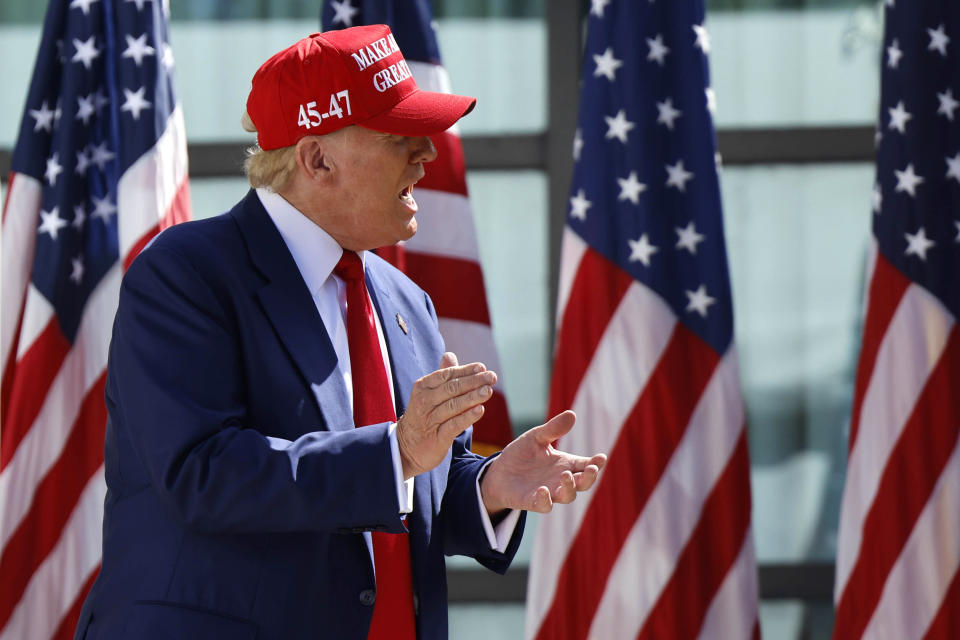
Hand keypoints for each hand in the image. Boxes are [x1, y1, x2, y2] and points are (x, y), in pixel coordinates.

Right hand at [397, 352, 496, 478]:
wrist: (407, 448)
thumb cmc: (423, 416)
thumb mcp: (428, 394)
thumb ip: (442, 376)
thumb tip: (450, 355)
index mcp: (423, 387)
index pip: (446, 375)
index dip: (465, 370)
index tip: (482, 367)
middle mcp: (424, 402)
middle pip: (451, 388)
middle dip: (473, 381)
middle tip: (492, 377)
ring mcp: (429, 420)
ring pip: (453, 405)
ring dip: (472, 397)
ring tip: (488, 391)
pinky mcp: (436, 438)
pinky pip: (453, 425)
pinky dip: (467, 417)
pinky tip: (480, 410)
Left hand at [479, 410, 605, 514]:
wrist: (498, 472)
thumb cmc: (521, 455)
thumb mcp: (536, 437)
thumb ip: (553, 429)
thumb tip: (572, 414)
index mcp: (565, 464)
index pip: (586, 465)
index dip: (596, 463)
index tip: (601, 458)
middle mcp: (560, 480)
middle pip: (583, 483)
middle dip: (590, 478)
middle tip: (592, 469)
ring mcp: (549, 492)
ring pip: (567, 496)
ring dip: (570, 487)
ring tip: (565, 475)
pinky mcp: (532, 502)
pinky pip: (544, 506)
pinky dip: (545, 500)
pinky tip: (543, 490)